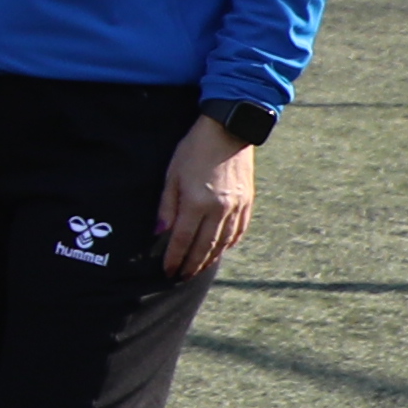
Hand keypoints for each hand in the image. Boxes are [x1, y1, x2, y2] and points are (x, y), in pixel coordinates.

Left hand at [160, 115, 259, 276]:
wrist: (228, 131)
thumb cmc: (193, 150)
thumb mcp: (171, 176)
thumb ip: (166, 207)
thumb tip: (159, 234)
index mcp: (197, 203)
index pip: (182, 239)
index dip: (174, 257)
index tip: (167, 270)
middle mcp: (219, 209)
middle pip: (204, 246)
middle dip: (191, 264)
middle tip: (181, 276)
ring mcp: (237, 207)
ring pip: (223, 242)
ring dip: (210, 259)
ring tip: (198, 269)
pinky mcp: (248, 202)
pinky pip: (239, 230)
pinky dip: (229, 244)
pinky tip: (220, 250)